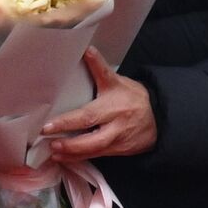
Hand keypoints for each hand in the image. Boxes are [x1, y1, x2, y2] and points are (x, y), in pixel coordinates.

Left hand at [41, 48, 156, 160]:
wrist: (160, 119)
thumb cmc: (134, 97)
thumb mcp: (118, 80)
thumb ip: (100, 69)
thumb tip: (87, 49)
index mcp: (113, 104)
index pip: (88, 113)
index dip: (68, 120)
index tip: (48, 124)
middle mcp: (115, 123)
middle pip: (90, 132)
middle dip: (68, 137)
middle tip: (48, 136)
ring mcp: (117, 139)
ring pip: (94, 148)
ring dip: (71, 152)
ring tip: (53, 152)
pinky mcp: (118, 151)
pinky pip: (97, 156)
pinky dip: (79, 158)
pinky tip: (63, 158)